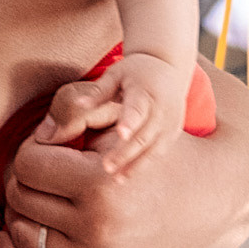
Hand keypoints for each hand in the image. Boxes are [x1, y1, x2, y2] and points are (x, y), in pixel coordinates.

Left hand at [0, 67, 248, 247]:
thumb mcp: (126, 123)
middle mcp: (99, 226)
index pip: (27, 163)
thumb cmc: (162, 152)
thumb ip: (77, 115)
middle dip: (23, 180)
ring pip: (23, 236)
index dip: (31, 150)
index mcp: (102, 182)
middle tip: (41, 174)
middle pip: (21, 198)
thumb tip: (35, 133)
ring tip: (33, 200)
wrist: (211, 198)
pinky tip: (9, 238)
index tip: (48, 148)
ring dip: (19, 215)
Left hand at [33, 52, 187, 178]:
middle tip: (106, 167)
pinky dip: (142, 166)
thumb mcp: (116, 75)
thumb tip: (78, 104)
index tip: (120, 133)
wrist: (169, 68)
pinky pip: (157, 154)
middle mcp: (162, 110)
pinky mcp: (171, 135)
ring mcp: (170, 124)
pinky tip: (125, 177)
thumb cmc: (135, 71)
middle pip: (144, 135)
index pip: (138, 108)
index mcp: (146, 91)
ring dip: (135, 165)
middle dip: (126, 152)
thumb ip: (98, 92)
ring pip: (153, 149)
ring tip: (115, 179)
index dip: (130, 121)